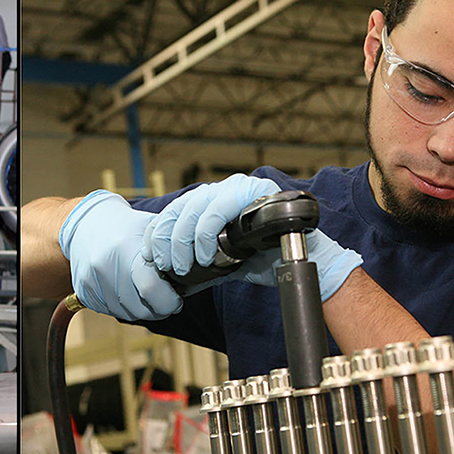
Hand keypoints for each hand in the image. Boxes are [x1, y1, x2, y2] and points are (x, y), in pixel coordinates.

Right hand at [58, 191, 181, 320]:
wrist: (85, 223)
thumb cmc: (126, 226)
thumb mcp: (151, 227)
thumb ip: (172, 246)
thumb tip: (201, 267)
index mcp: (126, 248)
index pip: (153, 291)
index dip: (170, 300)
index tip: (176, 298)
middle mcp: (105, 266)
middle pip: (141, 309)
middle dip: (158, 308)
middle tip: (164, 297)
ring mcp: (92, 280)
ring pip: (127, 314)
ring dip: (141, 308)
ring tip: (143, 289)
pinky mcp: (83, 291)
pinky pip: (111, 311)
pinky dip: (122, 305)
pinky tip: (125, 288)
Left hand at [143, 175, 362, 301]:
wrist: (302, 264)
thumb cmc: (265, 260)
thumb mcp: (224, 258)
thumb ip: (201, 255)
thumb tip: (170, 267)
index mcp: (217, 199)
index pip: (179, 207)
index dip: (161, 229)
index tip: (152, 252)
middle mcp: (226, 188)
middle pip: (184, 206)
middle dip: (168, 238)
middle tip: (166, 264)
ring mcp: (239, 186)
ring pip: (196, 206)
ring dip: (184, 239)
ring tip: (183, 264)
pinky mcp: (252, 190)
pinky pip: (218, 208)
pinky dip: (205, 233)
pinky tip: (204, 254)